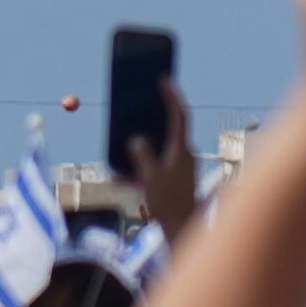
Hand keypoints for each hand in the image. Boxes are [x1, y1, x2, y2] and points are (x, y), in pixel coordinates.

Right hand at [133, 79, 203, 239]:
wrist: (182, 226)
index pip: (180, 115)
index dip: (172, 96)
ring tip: (124, 141)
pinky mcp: (174, 177)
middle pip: (169, 127)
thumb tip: (136, 140)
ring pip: (159, 147)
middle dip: (154, 115)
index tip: (164, 80)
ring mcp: (181, 165)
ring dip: (143, 146)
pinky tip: (121, 177)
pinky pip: (156, 164)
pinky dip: (140, 167)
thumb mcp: (150, 177)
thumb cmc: (169, 202)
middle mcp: (184, 154)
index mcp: (182, 149)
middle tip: (141, 100)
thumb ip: (142, 155)